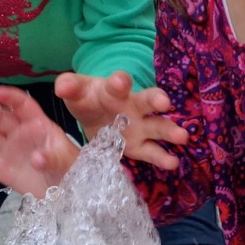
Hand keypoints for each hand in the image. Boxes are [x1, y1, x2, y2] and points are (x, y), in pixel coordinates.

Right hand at [0, 84, 80, 195]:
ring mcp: (10, 150)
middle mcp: (21, 133)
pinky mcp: (3, 169)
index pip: (21, 104)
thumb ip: (53, 158)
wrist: (68, 194)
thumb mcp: (67, 162)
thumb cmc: (72, 171)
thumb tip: (37, 159)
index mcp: (38, 124)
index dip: (6, 96)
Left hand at [56, 71, 188, 170]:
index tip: (120, 81)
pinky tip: (172, 162)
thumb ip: (70, 88)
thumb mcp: (77, 93)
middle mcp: (132, 106)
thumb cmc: (88, 100)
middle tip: (164, 103)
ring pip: (158, 126)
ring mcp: (140, 126)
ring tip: (182, 136)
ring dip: (169, 131)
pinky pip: (153, 151)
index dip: (119, 82)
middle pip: (147, 100)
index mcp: (113, 90)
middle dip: (156, 101)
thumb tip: (62, 86)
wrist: (95, 115)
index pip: (118, 83)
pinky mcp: (141, 146)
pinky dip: (163, 157)